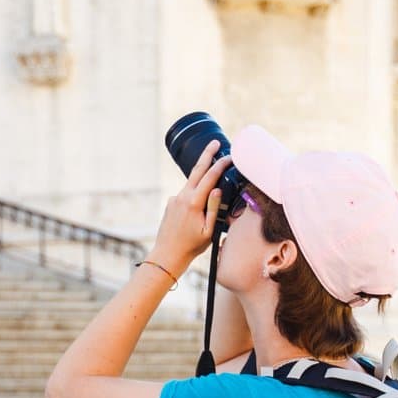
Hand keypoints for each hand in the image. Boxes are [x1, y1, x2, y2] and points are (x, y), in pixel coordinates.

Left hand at [147, 140, 230, 274]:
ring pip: (191, 182)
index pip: (210, 177)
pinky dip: (194, 192)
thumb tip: (217, 188)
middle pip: (197, 170)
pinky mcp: (171, 203)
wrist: (167, 255)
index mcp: (194, 203)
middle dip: (207, 154)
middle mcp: (182, 197)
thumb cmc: (191, 246)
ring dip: (202, 173)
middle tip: (215, 142)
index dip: (221, 165)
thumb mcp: (209, 230)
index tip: (230, 157)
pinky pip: (186, 193)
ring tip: (213, 169)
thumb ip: (214, 207)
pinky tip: (199, 205)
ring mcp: (175, 199)